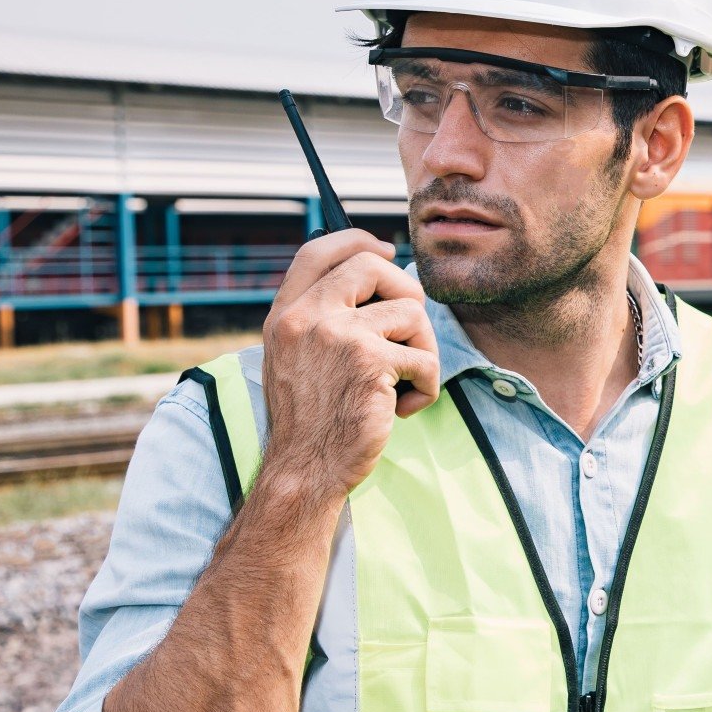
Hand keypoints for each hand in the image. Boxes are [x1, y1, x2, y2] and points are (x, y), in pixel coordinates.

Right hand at [260, 230, 439, 499]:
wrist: (304, 470)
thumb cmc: (311, 420)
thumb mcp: (297, 358)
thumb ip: (324, 318)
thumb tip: (382, 274)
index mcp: (286, 314)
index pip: (319, 250)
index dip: (358, 240)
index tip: (386, 250)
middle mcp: (306, 317)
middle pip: (374, 266)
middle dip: (407, 293)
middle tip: (410, 332)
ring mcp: (338, 336)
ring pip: (412, 314)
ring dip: (421, 354)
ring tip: (400, 387)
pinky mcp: (370, 363)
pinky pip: (425, 360)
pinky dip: (425, 389)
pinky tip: (401, 410)